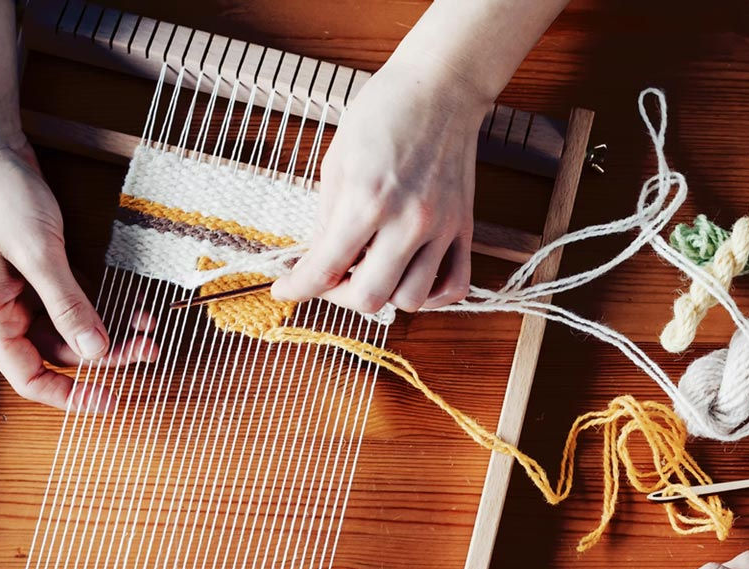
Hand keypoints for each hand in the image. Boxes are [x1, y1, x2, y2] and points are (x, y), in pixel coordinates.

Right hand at [0, 139, 155, 409]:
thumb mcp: (38, 253)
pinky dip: (100, 304)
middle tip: (147, 349)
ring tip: (147, 326)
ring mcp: (20, 290)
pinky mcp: (37, 270)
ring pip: (70, 328)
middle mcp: (3, 310)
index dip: (70, 396)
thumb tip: (96, 352)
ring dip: (108, 329)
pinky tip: (131, 304)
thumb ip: (67, 305)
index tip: (111, 399)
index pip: (29, 377)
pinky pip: (72, 300)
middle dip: (105, 356)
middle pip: (58, 354)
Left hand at [271, 54, 482, 314]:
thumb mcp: (337, 160)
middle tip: (330, 280)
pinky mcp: (464, 228)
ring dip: (385, 295)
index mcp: (367, 199)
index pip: (325, 269)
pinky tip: (411, 277)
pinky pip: (455, 287)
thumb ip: (329, 218)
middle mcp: (408, 221)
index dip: (297, 288)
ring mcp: (441, 228)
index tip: (284, 290)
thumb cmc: (383, 113)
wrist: (440, 87)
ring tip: (372, 270)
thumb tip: (321, 260)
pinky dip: (432, 295)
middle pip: (370, 298)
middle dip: (340, 297)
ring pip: (411, 300)